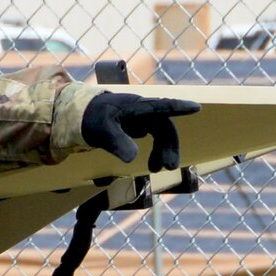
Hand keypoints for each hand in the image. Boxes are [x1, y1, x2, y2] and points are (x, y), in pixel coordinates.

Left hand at [81, 93, 200, 171]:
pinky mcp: (137, 126)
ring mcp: (141, 118)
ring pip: (160, 134)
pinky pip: (154, 137)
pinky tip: (152, 164)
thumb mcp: (101, 131)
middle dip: (169, 146)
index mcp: (136, 106)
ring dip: (163, 151)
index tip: (196, 107)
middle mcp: (142, 110)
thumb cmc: (90, 118)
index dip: (178, 107)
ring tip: (158, 170)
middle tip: (169, 167)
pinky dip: (156, 151)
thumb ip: (117, 142)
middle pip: (164, 126)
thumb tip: (132, 158)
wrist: (79, 116)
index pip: (160, 106)